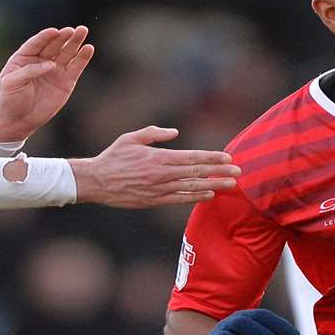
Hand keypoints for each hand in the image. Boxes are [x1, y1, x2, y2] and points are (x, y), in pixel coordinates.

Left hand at [0, 26, 94, 143]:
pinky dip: (82, 58)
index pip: (37, 43)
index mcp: (24, 57)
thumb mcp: (11, 83)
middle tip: (73, 30)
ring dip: (75, 42)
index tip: (54, 32)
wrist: (18, 121)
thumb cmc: (9, 99)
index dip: (45, 37)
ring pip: (67, 53)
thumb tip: (51, 65)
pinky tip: (88, 48)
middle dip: (63, 37)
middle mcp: (41, 61)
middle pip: (54, 45)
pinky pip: (75, 67)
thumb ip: (29, 71)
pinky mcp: (66, 82)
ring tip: (83, 31)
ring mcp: (55, 71)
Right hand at [69, 126, 240, 207]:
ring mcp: (159, 189)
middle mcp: (162, 174)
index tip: (228, 157)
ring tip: (231, 185)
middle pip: (197, 173)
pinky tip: (209, 195)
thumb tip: (174, 133)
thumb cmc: (113, 157)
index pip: (192, 157)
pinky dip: (196, 197)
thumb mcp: (131, 138)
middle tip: (238, 172)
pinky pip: (179, 199)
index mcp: (159, 157)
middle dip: (220, 172)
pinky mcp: (154, 201)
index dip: (212, 158)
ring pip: (192, 188)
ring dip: (213, 186)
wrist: (96, 182)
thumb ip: (154, 134)